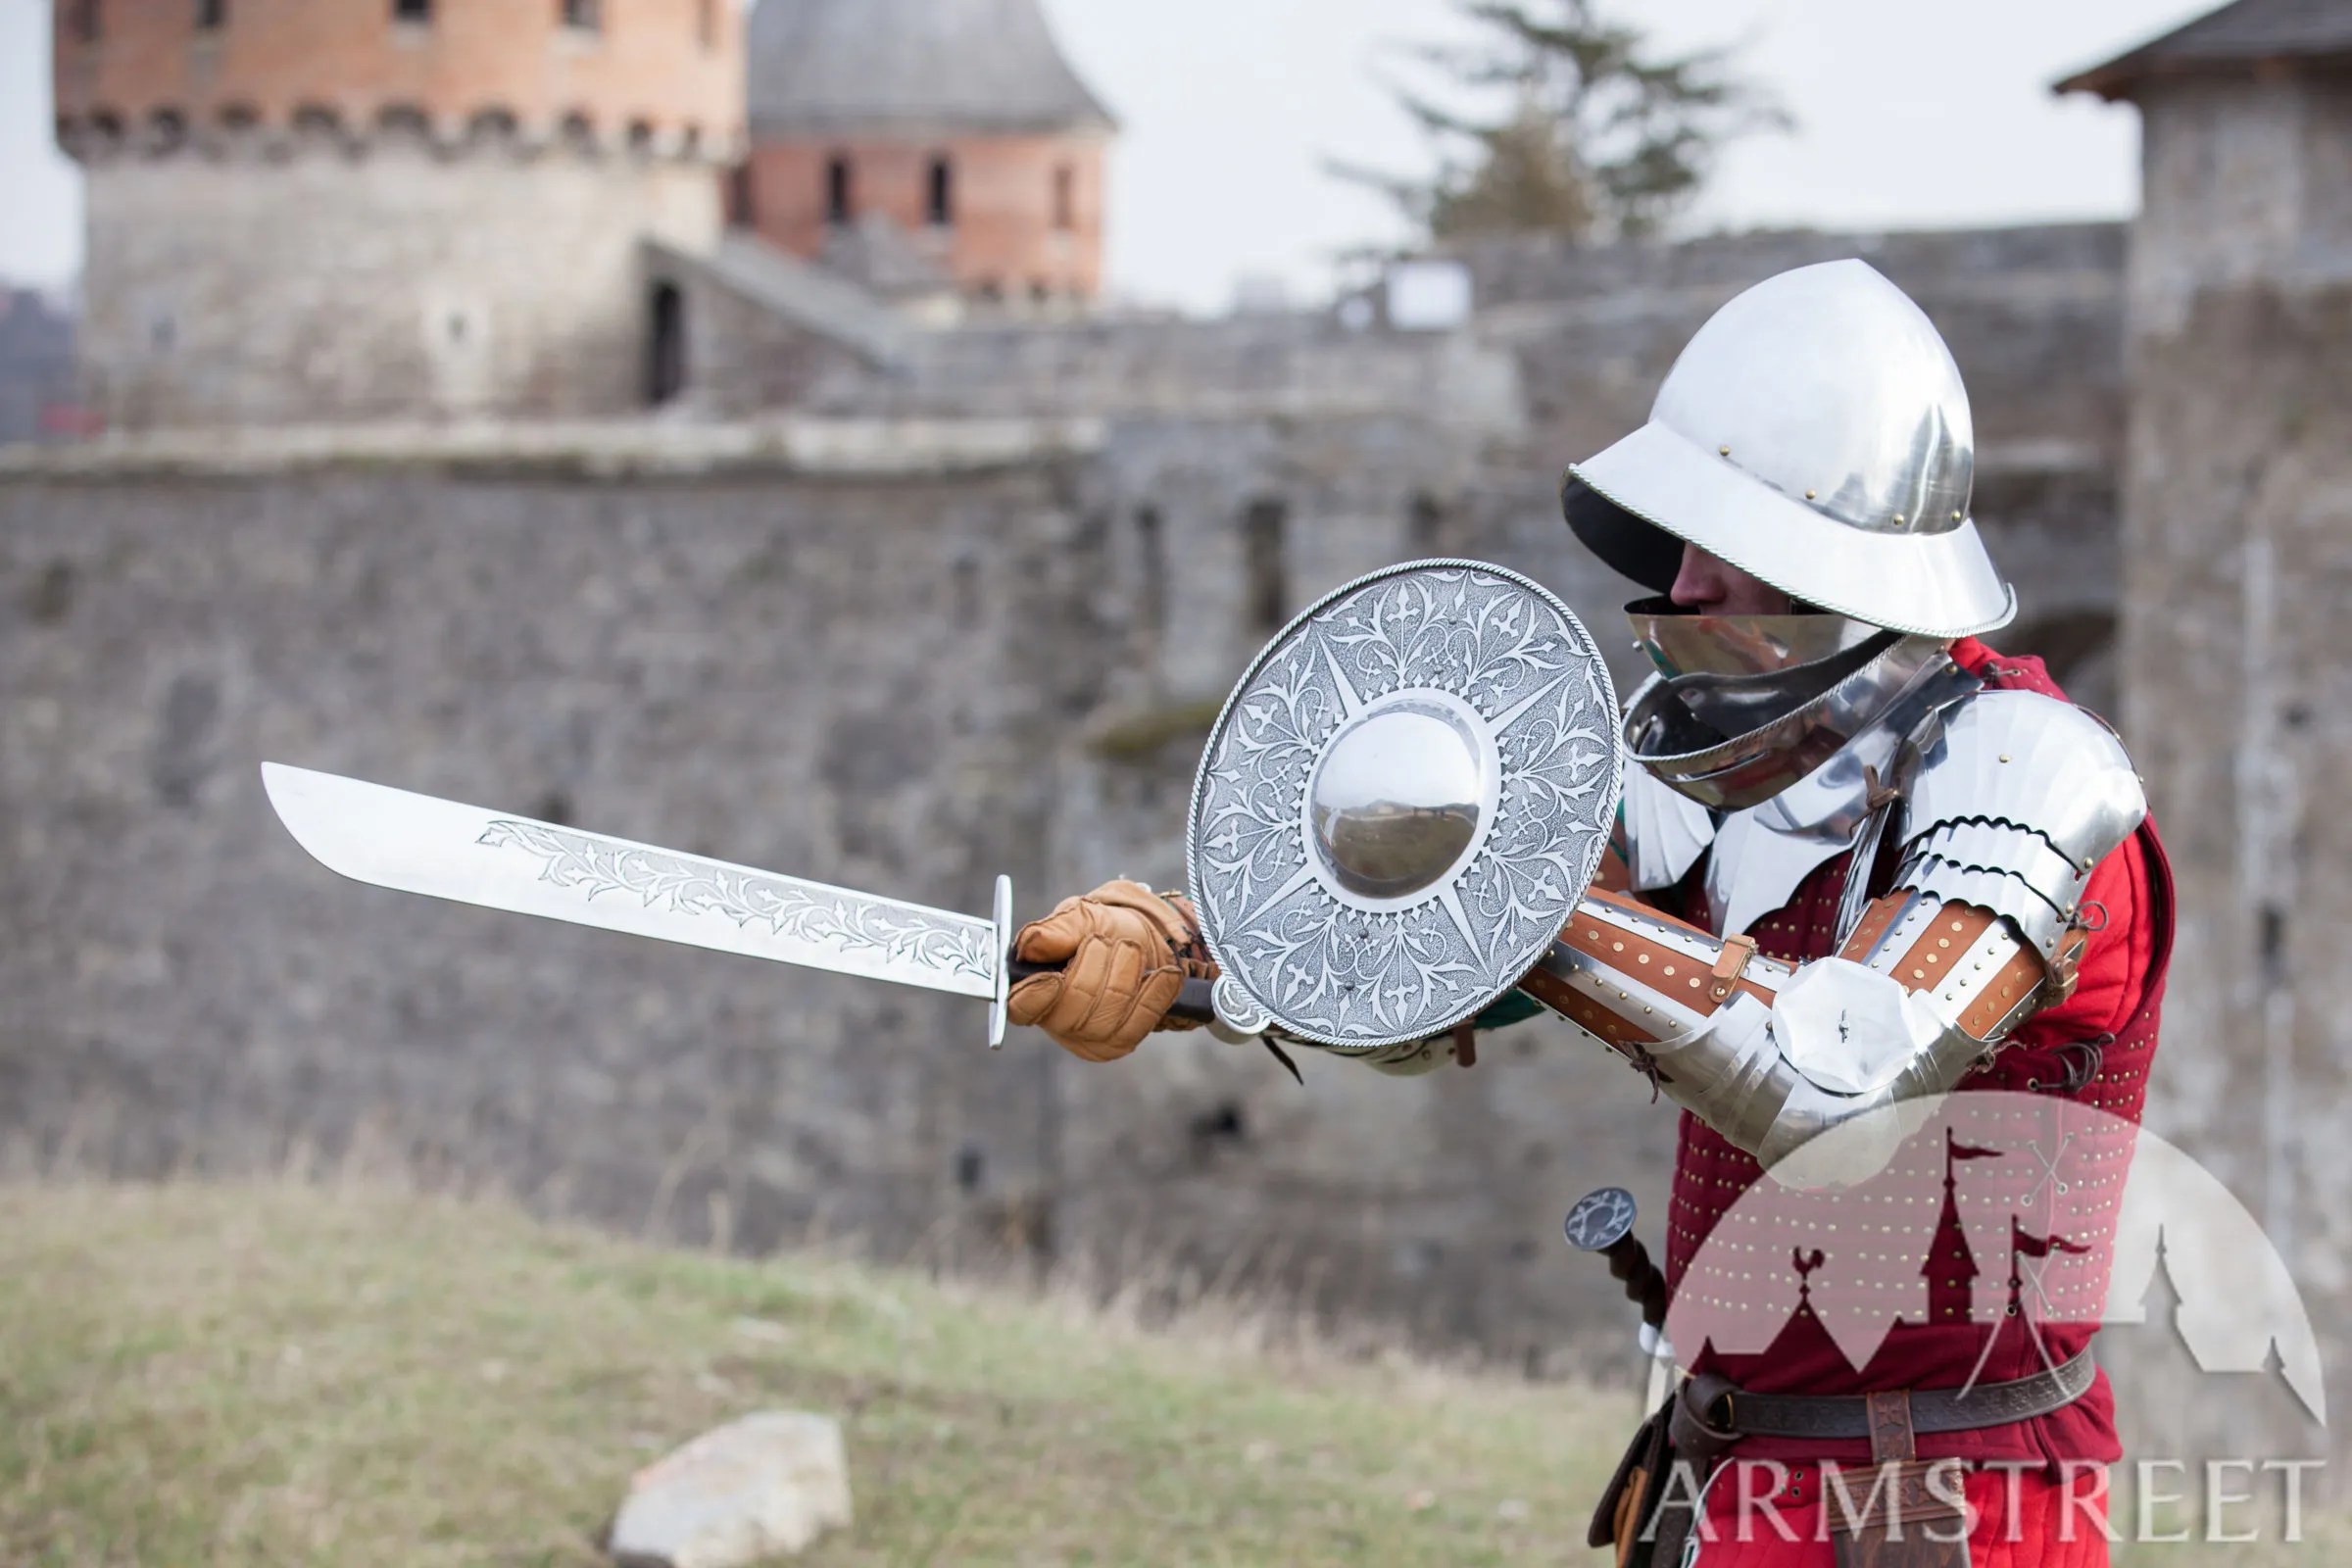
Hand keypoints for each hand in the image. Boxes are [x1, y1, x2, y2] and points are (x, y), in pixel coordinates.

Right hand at [1006, 880, 1215, 1061]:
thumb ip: (1055, 931)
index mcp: (1034, 989)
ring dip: (1126, 972)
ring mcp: (1090, 1037)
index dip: (1035, 996)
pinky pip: (1141, 1020)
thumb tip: (1028, 945)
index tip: (1054, 977)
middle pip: (1070, 1011)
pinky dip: (1156, 990)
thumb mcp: (1082, 917)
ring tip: (1131, 948)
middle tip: (1108, 941)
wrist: (1151, 940)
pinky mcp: (1123, 1042)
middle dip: (1095, 969)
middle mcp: (1057, 1021)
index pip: (1020, 1008)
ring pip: (1108, 1015)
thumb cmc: (1107, 929)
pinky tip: (1164, 973)